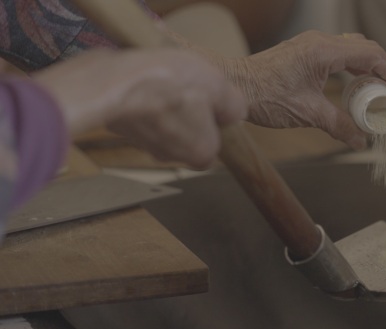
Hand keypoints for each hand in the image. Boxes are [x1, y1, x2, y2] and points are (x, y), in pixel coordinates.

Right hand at [33, 48, 246, 168]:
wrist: (112, 81)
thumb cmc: (167, 84)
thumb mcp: (218, 85)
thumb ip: (234, 105)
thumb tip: (235, 112)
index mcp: (201, 152)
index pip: (214, 145)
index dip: (213, 121)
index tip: (210, 100)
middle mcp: (171, 155)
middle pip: (188, 133)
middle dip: (188, 111)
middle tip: (186, 85)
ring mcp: (142, 143)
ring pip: (162, 124)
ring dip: (164, 103)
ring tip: (163, 77)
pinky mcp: (120, 126)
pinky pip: (139, 113)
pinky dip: (142, 98)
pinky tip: (143, 78)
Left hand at [219, 31, 385, 149]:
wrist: (236, 87)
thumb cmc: (265, 96)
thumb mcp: (308, 114)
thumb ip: (338, 126)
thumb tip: (360, 141)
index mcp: (324, 52)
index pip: (372, 55)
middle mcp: (320, 42)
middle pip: (366, 48)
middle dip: (384, 71)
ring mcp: (311, 44)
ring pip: (353, 49)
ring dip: (368, 68)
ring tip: (376, 92)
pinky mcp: (305, 51)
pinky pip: (339, 53)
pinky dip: (352, 67)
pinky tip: (354, 85)